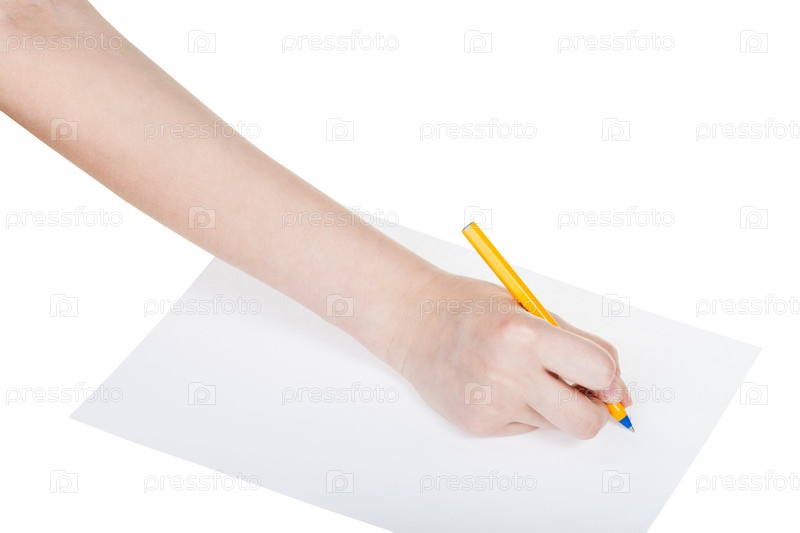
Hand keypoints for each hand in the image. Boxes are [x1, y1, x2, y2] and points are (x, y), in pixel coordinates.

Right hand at [386, 272, 631, 438]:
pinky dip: (522, 410)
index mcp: (525, 334)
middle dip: (593, 411)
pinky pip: (524, 427)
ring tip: (521, 375)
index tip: (604, 376)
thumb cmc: (472, 308)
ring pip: (555, 425)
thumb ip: (578, 342)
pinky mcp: (478, 425)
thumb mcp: (530, 309)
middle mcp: (508, 374)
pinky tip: (497, 385)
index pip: (600, 371)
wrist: (414, 322)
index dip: (609, 377)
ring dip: (552, 405)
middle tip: (581, 393)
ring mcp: (491, 404)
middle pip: (585, 421)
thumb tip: (616, 385)